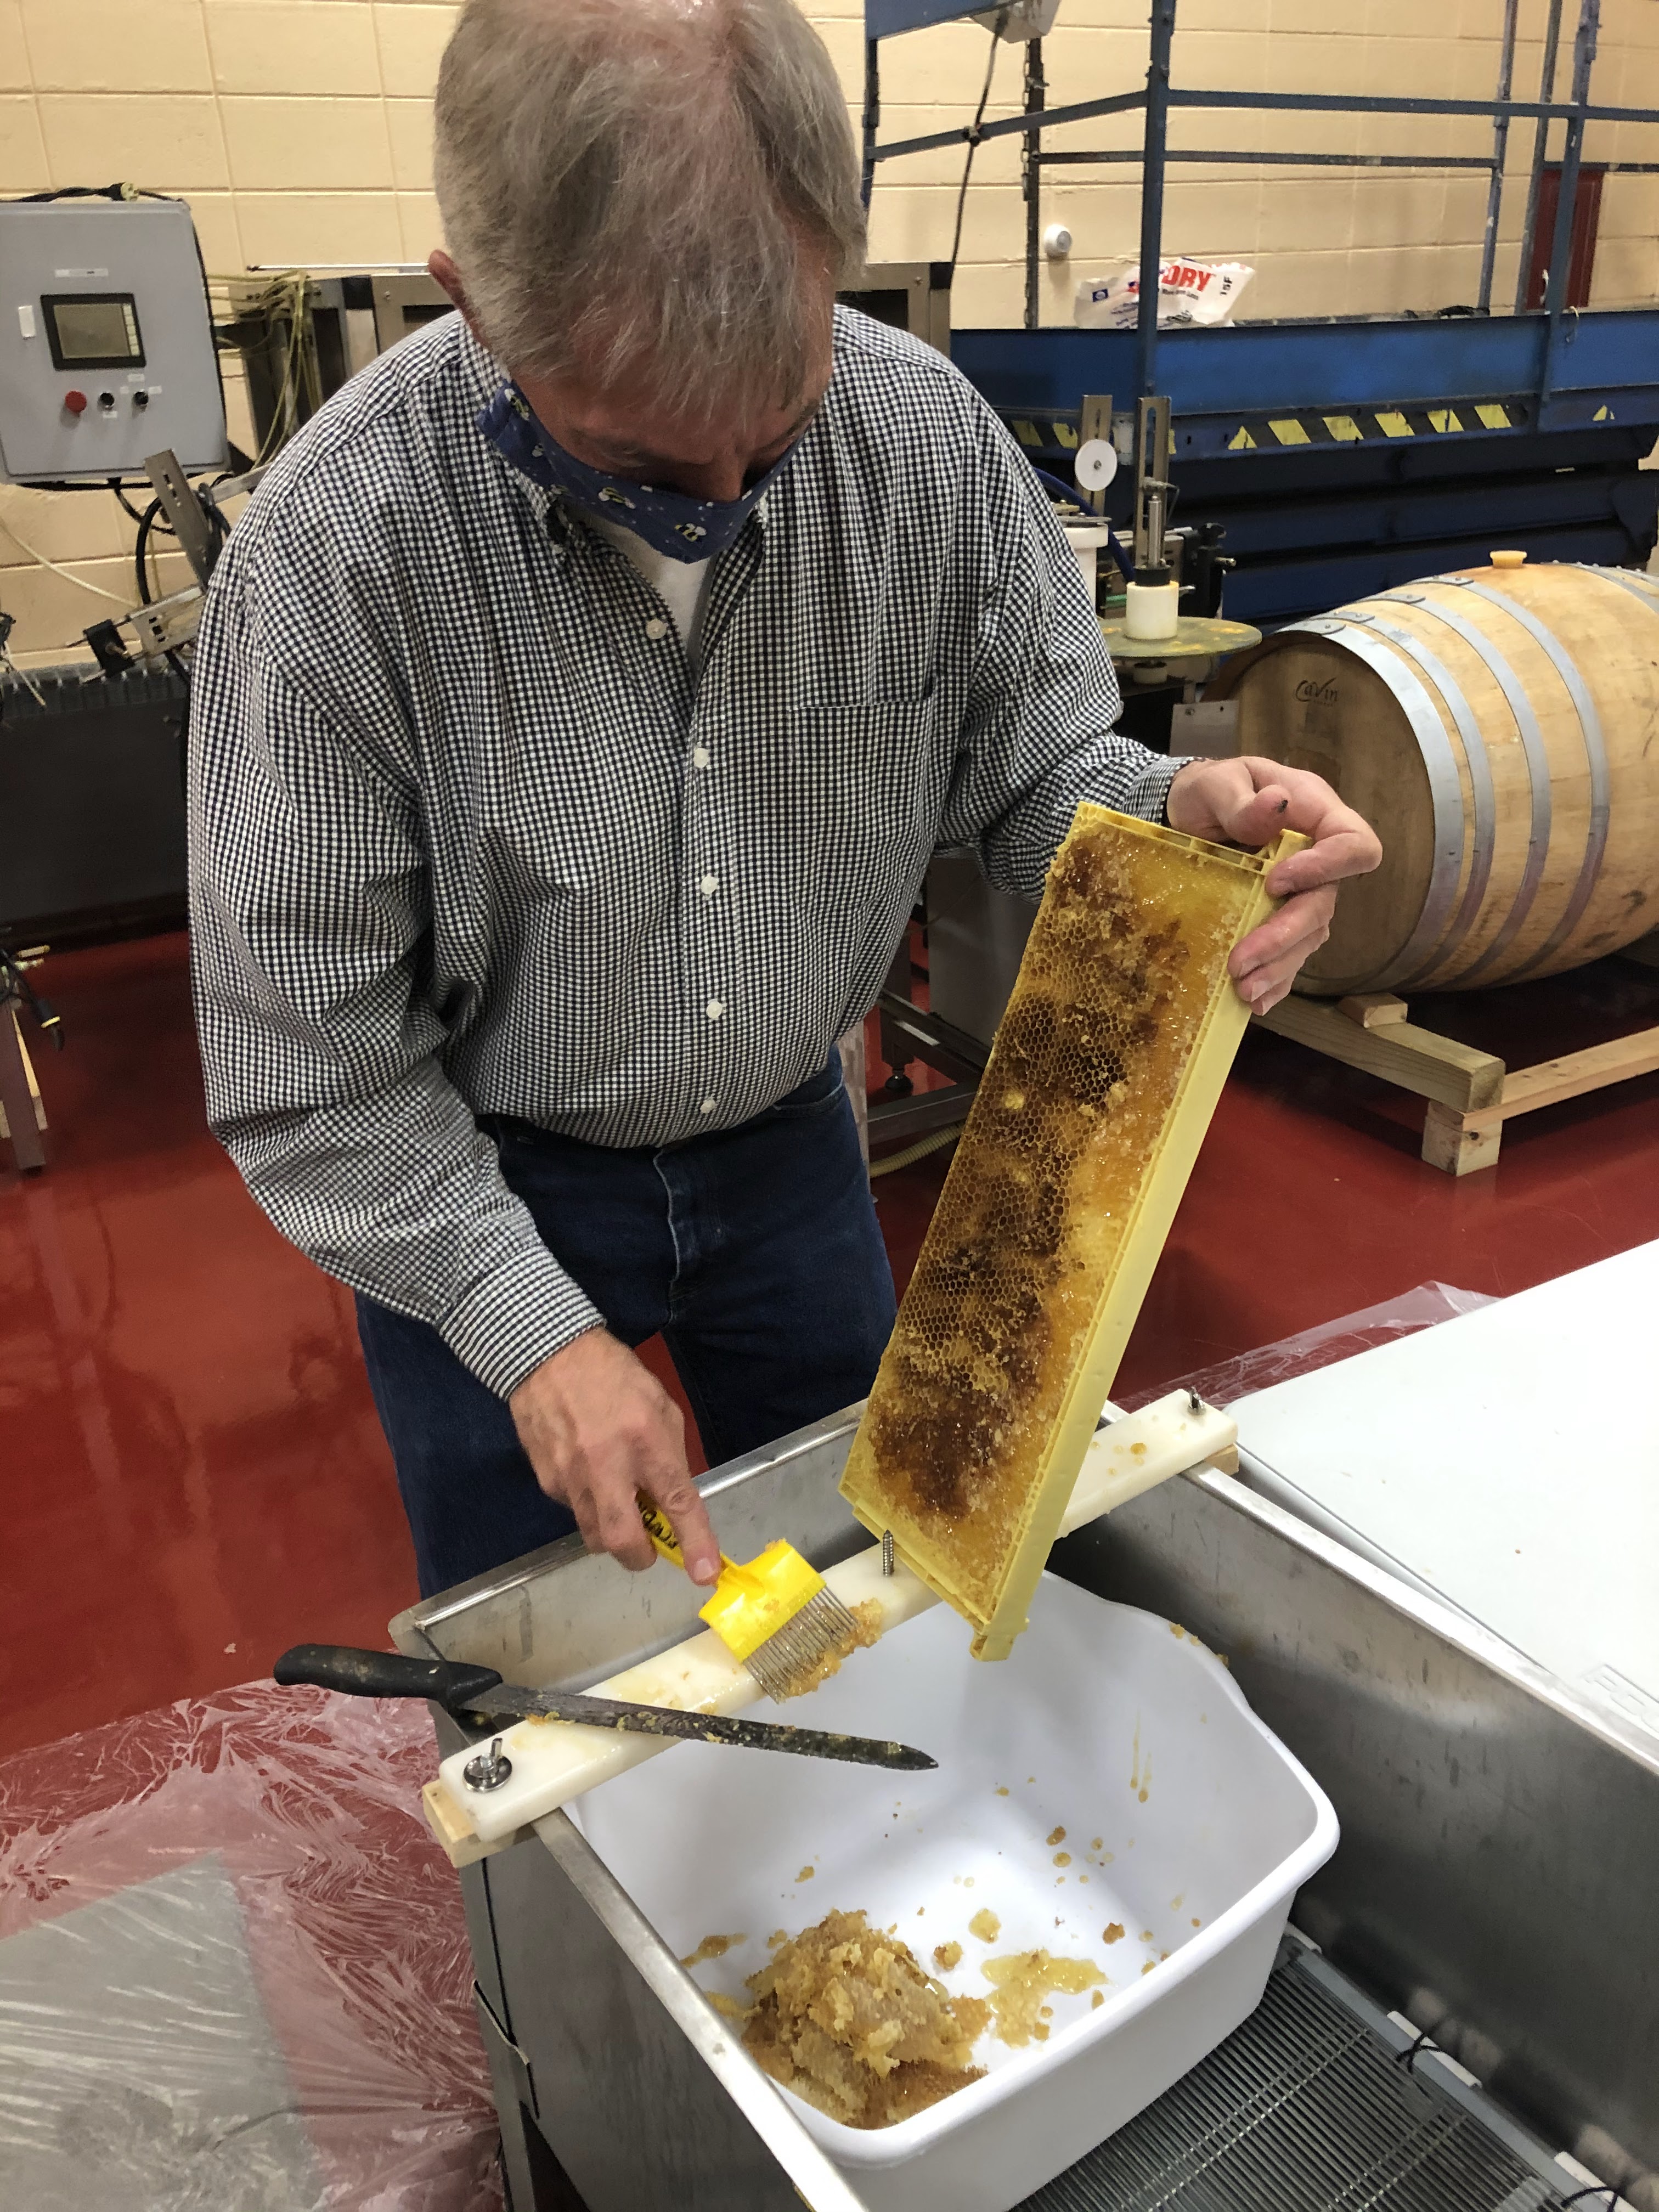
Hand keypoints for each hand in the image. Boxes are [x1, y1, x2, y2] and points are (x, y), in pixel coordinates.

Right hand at [510, 1330, 719, 1583]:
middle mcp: (607, 1464)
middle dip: (641, 1556)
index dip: (694, 1542)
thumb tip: (671, 1502)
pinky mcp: (546, 1480)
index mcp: (646, 1440)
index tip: (705, 1573)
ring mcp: (570, 1476)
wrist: (550, 1355)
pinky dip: (589, 1505)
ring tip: (617, 1500)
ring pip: (594, 1535)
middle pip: (623, 1540)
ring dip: (613, 1533)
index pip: (675, 1502)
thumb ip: (670, 1458)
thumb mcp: (661, 1407)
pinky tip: (589, 1473)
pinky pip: (574, 1511)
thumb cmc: (615, 1377)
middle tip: (650, 1547)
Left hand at [1165, 755, 1381, 1012]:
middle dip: (1286, 935)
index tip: (1276, 882)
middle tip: (1242, 960)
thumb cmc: (1207, 791)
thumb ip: (1242, 799)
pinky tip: (1252, 1001)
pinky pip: (1289, 956)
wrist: (1182, 815)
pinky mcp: (1278, 920)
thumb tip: (1274, 804)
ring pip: (1307, 938)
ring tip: (1242, 988)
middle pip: (1324, 904)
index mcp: (1314, 815)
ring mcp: (1299, 893)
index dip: (1327, 867)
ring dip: (1278, 967)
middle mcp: (1315, 860)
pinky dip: (1275, 981)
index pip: (1354, 844)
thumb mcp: (1217, 784)